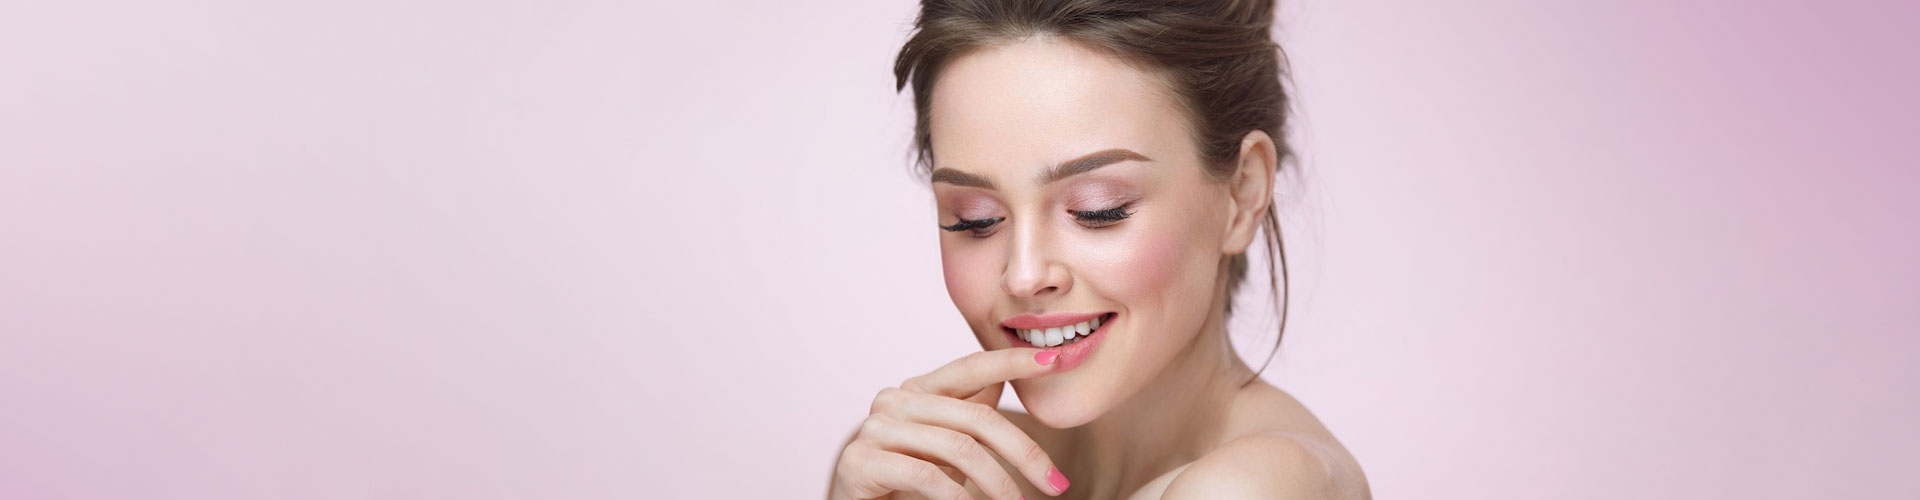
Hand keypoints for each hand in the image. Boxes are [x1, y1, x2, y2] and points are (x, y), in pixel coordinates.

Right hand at [828, 348, 1068, 499]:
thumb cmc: (905, 479)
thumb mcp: (944, 444)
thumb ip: (967, 412)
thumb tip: (1007, 378)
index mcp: (918, 390)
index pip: (971, 366)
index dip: (1012, 361)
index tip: (1057, 360)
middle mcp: (894, 400)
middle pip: (976, 418)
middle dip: (1024, 452)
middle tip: (1055, 484)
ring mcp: (875, 428)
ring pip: (958, 448)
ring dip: (998, 483)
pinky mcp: (860, 460)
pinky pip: (926, 476)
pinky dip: (959, 497)